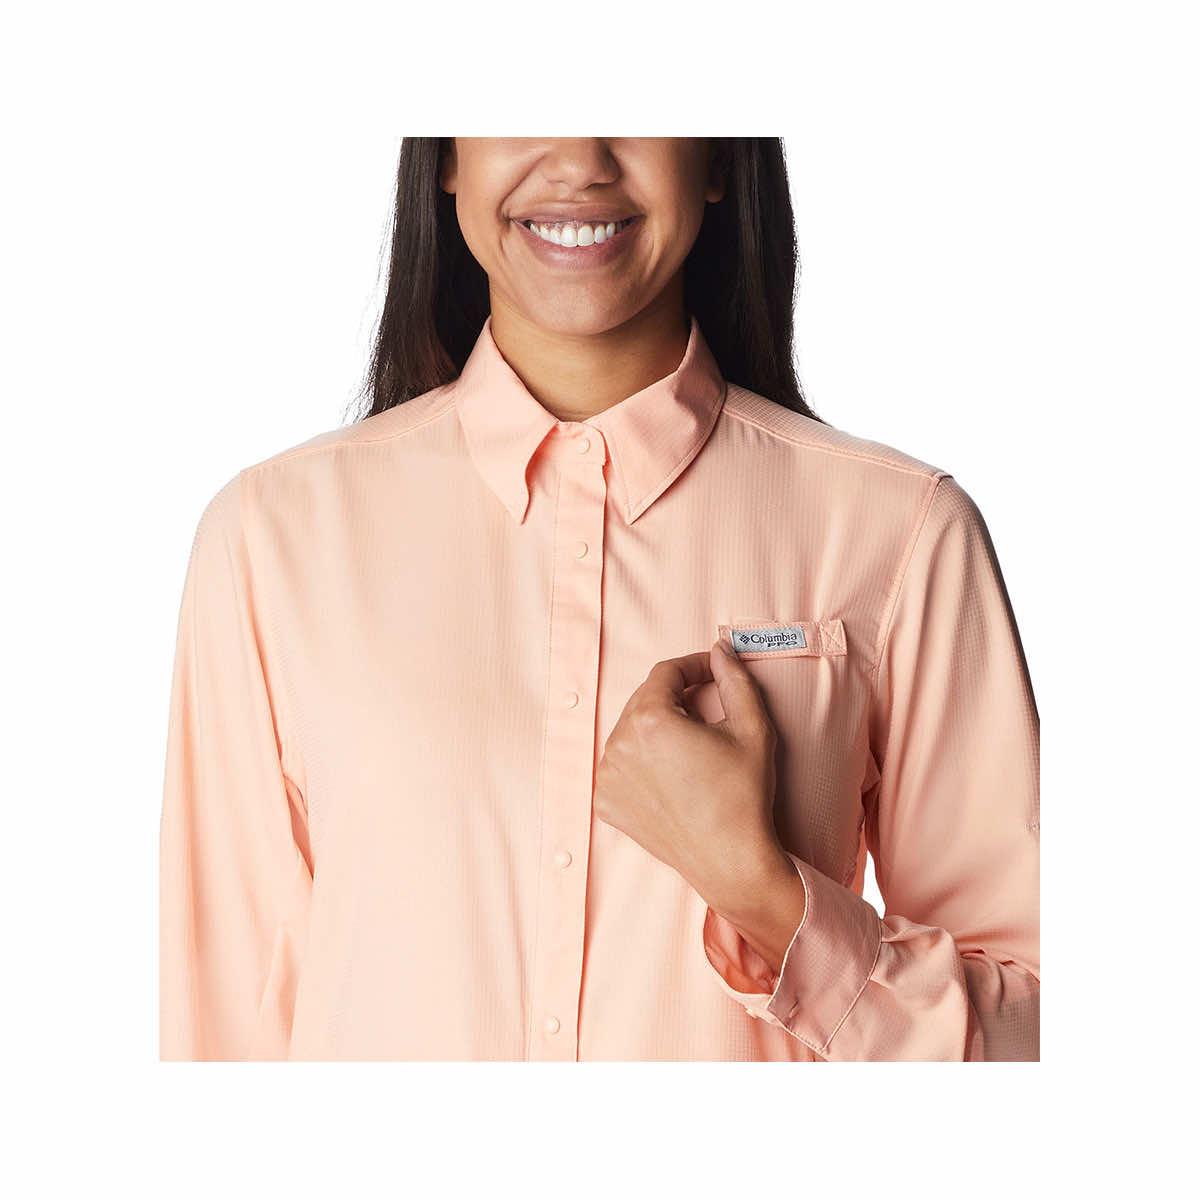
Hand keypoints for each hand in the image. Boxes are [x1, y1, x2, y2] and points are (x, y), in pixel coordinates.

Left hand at [593, 636, 797, 923]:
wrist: (730, 861)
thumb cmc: (744, 795)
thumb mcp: (752, 728)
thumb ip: (734, 679)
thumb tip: (719, 651)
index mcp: (650, 720)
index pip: (666, 672)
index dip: (693, 666)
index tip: (713, 671)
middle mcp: (618, 744)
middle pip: (645, 699)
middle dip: (675, 697)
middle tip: (708, 707)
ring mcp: (607, 775)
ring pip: (631, 730)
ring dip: (657, 727)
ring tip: (692, 744)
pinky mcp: (606, 801)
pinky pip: (622, 763)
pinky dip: (642, 759)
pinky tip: (672, 772)